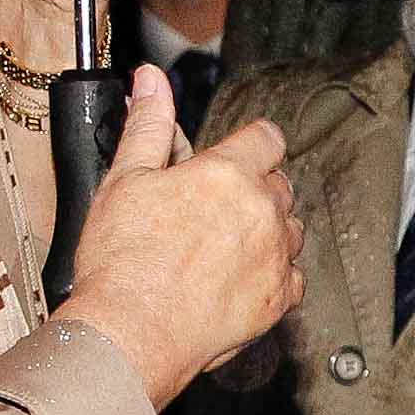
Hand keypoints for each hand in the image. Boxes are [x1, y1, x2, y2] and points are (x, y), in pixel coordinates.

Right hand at [55, 67, 306, 407]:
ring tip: (222, 248)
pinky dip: (273, 274)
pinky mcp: (279, 299)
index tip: (237, 155)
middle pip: (279, 183)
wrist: (130, 333)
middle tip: (212, 210)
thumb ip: (147, 125)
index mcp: (228, 173)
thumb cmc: (122, 261)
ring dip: (267, 231)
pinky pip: (292, 276)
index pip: (266, 137)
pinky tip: (237, 280)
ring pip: (289, 228)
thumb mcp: (125, 180)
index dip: (251, 143)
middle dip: (254, 189)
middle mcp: (262, 210)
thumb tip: (150, 80)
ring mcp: (275, 256)